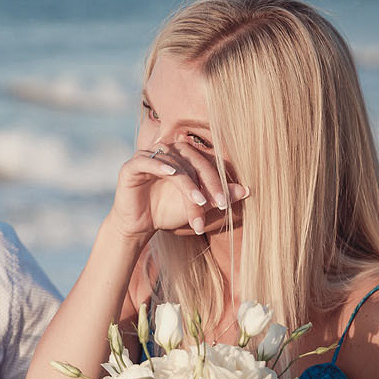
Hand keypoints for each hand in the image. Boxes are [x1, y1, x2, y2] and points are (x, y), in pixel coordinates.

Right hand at [109, 142, 247, 239]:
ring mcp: (147, 157)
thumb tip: (248, 190)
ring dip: (187, 184)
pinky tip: (171, 173)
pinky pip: (147, 161)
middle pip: (192, 161)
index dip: (217, 181)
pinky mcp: (131, 166)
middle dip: (207, 184)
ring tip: (199, 202)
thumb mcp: (197, 206)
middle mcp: (166, 152)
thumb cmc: (167, 212)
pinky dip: (159, 165)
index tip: (227, 203)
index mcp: (182, 156)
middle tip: (218, 203)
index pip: (204, 163)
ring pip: (173, 164)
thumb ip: (218, 196)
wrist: (139, 227)